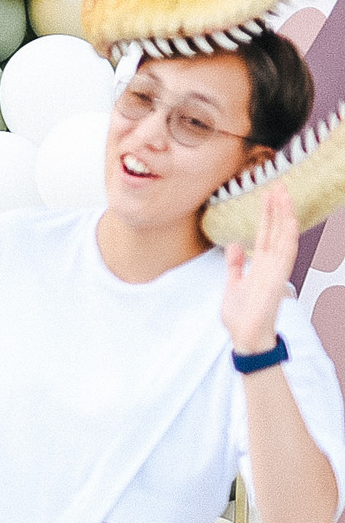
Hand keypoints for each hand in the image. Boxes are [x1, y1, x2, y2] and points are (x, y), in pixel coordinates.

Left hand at [223, 180, 297, 356]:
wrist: (245, 338)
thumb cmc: (241, 315)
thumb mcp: (233, 285)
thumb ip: (235, 265)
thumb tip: (234, 246)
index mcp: (261, 265)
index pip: (265, 234)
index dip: (267, 214)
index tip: (268, 194)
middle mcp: (271, 265)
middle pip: (276, 231)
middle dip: (277, 208)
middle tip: (278, 184)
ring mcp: (276, 271)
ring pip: (283, 237)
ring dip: (284, 216)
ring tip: (284, 194)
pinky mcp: (277, 280)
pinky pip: (285, 255)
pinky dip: (288, 237)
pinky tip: (289, 221)